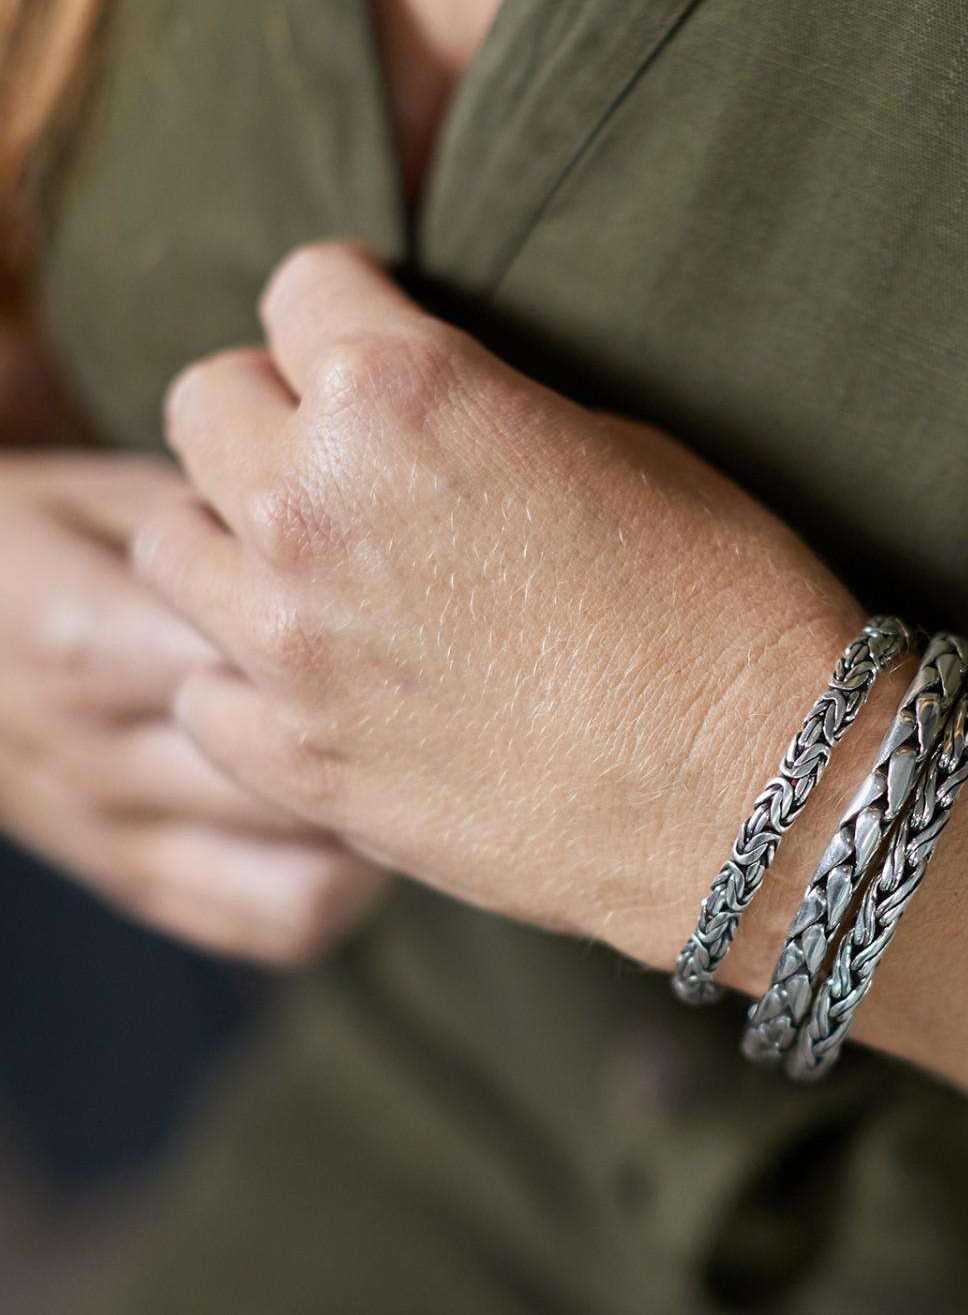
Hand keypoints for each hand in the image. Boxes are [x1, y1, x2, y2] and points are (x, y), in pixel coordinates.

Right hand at [0, 451, 385, 963]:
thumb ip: (217, 528)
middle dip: (389, 745)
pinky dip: (342, 890)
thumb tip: (360, 538)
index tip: (433, 613)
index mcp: (83, 640)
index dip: (357, 646)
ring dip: (381, 833)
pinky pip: (269, 925)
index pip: (252, 666)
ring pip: (298, 879)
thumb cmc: (50, 539)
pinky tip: (368, 825)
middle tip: (461, 694)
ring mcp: (113, 838)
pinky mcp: (136, 885)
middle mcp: (94, 757)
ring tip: (424, 766)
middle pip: (295, 785)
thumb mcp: (110, 500)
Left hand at [137, 242, 860, 965]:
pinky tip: (326, 681)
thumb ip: (481, 414)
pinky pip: (199, 688)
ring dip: (236, 536)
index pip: (299, 285)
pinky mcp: (298, 764)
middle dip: (271, 410)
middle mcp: (311, 507)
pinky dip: (245, 673)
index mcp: (400, 395)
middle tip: (348, 457)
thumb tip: (428, 419)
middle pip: (206, 401)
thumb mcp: (622, 449)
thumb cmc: (726, 604)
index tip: (379, 340)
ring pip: (168, 540)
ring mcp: (287, 646)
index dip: (351, 308)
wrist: (762, 792)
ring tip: (322, 569)